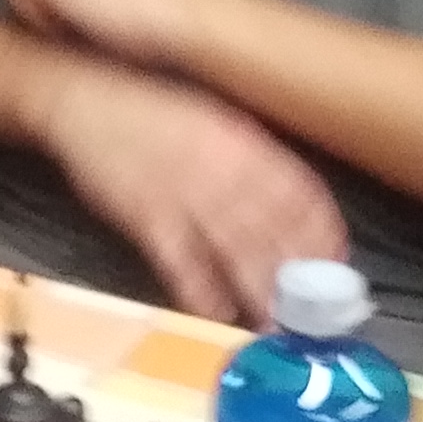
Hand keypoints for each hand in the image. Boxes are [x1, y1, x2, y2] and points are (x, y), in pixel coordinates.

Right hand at [38, 63, 343, 326]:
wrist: (85, 98)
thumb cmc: (153, 111)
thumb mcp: (213, 119)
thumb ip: (249, 157)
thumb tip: (286, 199)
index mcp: (241, 139)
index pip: (297, 189)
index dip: (321, 229)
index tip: (337, 259)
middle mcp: (220, 167)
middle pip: (271, 227)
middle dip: (296, 271)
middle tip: (315, 308)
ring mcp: (183, 192)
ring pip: (233, 248)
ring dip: (258, 288)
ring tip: (276, 323)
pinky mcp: (145, 216)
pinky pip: (180, 260)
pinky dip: (200, 289)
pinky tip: (218, 312)